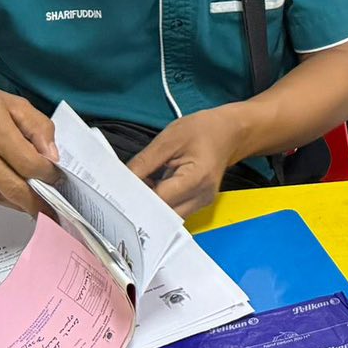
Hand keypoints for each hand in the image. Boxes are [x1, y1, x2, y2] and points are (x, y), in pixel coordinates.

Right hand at [0, 76, 58, 211]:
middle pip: (15, 189)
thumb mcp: (10, 102)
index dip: (48, 175)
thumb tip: (51, 156)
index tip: (57, 179)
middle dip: (37, 203)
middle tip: (51, 209)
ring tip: (27, 192)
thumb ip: (37, 126)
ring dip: (16, 197)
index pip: (30, 163)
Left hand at [128, 106, 244, 217]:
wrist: (230, 132)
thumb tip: (121, 180)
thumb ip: (144, 161)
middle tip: (123, 190)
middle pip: (162, 215)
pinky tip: (153, 186)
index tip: (117, 189)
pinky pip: (173, 211)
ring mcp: (201, 204)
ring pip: (166, 217)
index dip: (136, 196)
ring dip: (150, 204)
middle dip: (141, 204)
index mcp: (196, 179)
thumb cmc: (203, 130)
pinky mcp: (198, 204)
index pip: (158, 199)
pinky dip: (160, 202)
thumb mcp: (169, 138)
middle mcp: (201, 198)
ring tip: (140, 185)